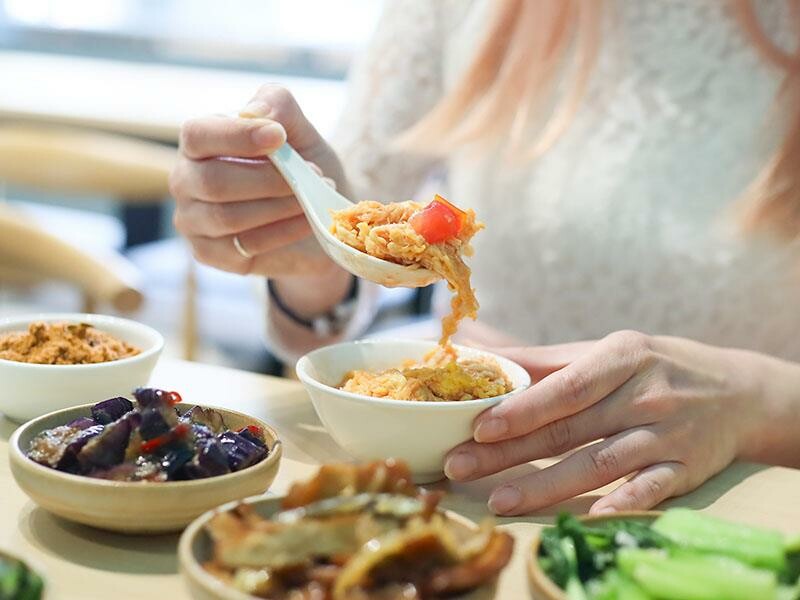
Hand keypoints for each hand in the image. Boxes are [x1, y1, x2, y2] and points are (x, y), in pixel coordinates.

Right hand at [170, 85, 347, 280]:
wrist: (319, 220)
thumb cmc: (303, 169)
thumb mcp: (301, 134)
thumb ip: (280, 108)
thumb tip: (254, 112)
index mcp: (199, 143)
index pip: (198, 135)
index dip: (236, 135)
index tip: (280, 136)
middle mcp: (186, 181)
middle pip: (213, 181)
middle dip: (270, 179)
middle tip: (314, 173)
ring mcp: (193, 221)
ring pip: (228, 217)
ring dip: (279, 206)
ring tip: (314, 197)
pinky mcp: (209, 254)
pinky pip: (243, 245)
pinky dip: (282, 231)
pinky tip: (307, 221)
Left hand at [444, 331, 795, 515]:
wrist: (736, 390)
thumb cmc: (651, 367)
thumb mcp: (604, 351)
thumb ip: (541, 357)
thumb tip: (474, 344)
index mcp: (621, 358)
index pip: (565, 387)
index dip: (523, 408)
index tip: (479, 426)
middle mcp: (645, 395)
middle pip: (570, 429)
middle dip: (511, 451)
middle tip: (461, 465)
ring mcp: (668, 434)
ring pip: (601, 464)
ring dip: (548, 485)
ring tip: (500, 500)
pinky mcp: (687, 469)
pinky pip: (652, 490)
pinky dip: (623, 504)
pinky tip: (589, 519)